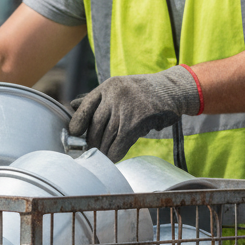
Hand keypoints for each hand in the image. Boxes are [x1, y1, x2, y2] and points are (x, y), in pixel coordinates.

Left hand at [69, 67, 200, 160]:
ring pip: (108, 135)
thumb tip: (72, 105)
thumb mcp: (118, 89)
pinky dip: (115, 152)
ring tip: (101, 156)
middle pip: (96, 124)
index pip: (86, 105)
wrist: (172, 90)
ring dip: (103, 149)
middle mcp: (115, 95)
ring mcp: (127, 107)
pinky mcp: (138, 121)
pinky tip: (113, 157)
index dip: (78, 121)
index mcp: (108, 87)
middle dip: (92, 141)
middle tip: (90, 150)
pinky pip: (121, 141)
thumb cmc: (142, 92)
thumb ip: (96, 99)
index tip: (74, 134)